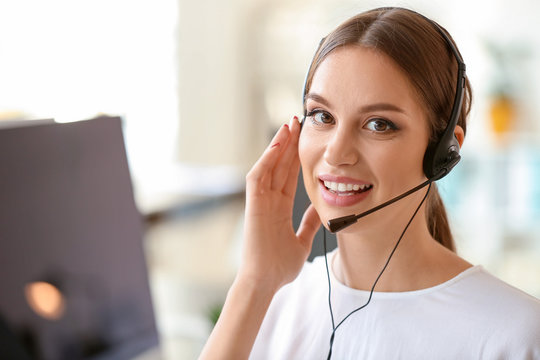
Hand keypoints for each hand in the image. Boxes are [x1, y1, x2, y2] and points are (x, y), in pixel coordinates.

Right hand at [239, 116, 320, 291]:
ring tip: (288, 126)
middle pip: (279, 165)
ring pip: (268, 166)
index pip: (289, 175)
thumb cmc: (279, 266)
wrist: (265, 282)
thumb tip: (321, 210)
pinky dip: (266, 161)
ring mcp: (260, 202)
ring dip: (277, 146)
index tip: (305, 139)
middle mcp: (269, 200)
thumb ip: (309, 223)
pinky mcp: (254, 206)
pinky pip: (258, 178)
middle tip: (297, 121)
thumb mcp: (302, 240)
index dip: (297, 156)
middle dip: (288, 143)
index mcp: (280, 207)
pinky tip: (277, 146)